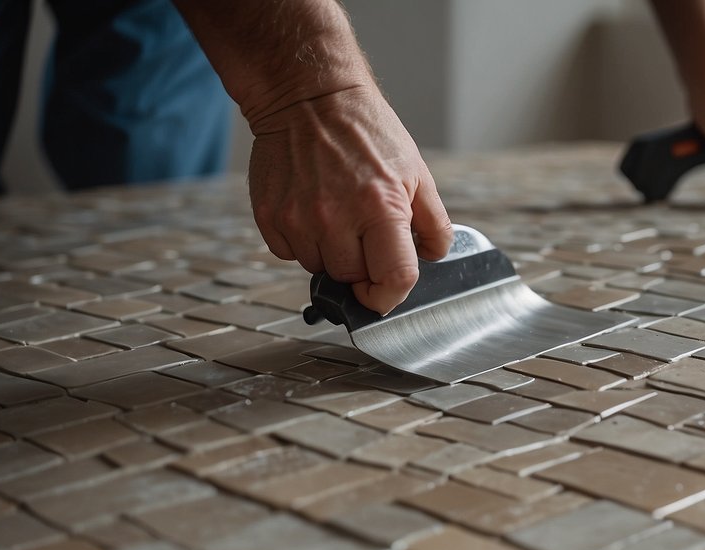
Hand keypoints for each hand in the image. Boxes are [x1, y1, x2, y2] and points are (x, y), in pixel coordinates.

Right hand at [247, 86, 451, 314]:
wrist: (307, 97)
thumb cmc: (365, 132)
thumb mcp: (416, 172)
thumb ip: (434, 222)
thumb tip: (434, 256)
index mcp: (381, 209)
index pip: (393, 280)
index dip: (392, 296)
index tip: (386, 293)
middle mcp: (336, 219)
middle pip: (353, 279)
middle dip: (362, 266)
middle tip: (362, 231)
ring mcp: (298, 220)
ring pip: (319, 269)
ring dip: (330, 253)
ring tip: (335, 212)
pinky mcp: (270, 217)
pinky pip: (290, 254)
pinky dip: (302, 241)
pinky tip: (310, 208)